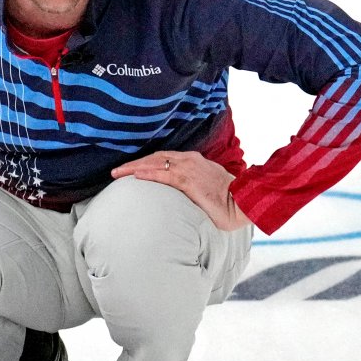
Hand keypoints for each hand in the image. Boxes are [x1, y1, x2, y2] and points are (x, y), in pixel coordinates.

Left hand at [110, 151, 250, 230]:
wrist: (245, 202)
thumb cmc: (229, 199)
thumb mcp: (207, 188)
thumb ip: (191, 188)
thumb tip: (180, 198)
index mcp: (193, 161)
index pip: (163, 159)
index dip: (145, 162)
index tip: (130, 169)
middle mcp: (189, 161)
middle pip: (154, 158)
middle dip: (133, 164)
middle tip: (116, 172)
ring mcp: (189, 169)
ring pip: (154, 164)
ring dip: (133, 168)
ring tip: (117, 174)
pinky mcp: (189, 180)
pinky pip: (163, 175)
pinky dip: (147, 174)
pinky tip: (134, 176)